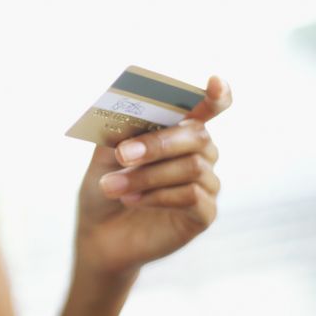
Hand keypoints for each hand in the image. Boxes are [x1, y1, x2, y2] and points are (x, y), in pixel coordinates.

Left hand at [74, 76, 231, 279]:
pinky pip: (192, 196)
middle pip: (197, 136)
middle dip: (157, 143)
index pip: (209, 108)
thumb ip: (122, 131)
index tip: (214, 82)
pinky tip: (132, 200)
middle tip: (122, 154)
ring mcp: (205, 185)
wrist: (99, 234)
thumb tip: (130, 112)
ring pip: (192, 168)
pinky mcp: (203, 215)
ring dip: (146, 175)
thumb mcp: (105, 155)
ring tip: (111, 186)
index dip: (217, 95)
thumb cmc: (105, 187)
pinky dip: (157, 196)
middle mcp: (199, 155)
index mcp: (177, 133)